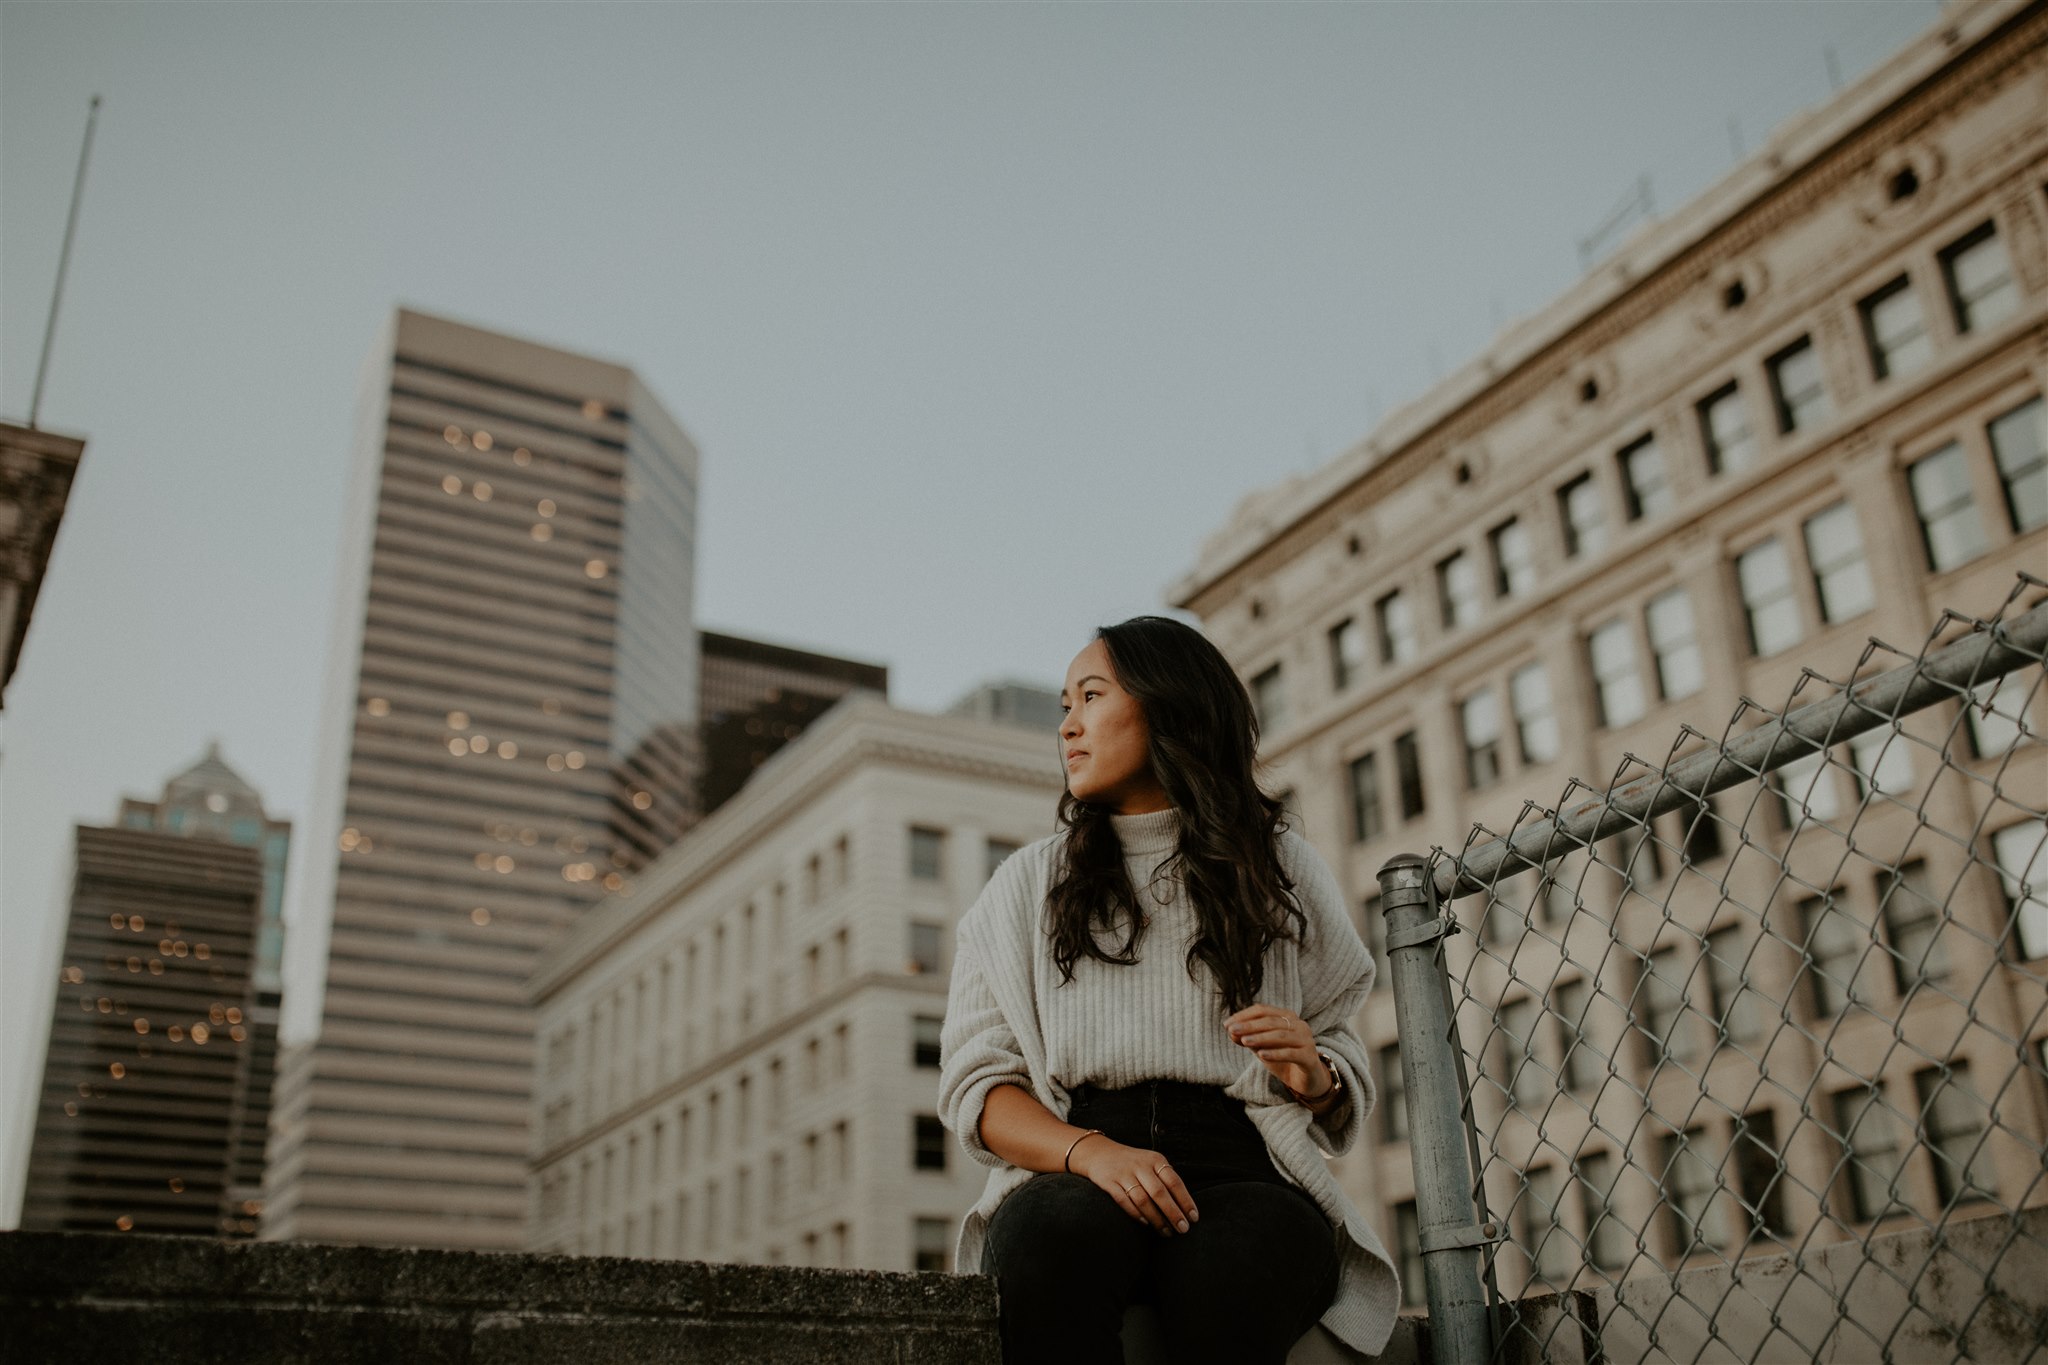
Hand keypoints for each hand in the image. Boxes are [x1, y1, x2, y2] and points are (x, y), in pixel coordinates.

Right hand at [1070, 1135, 1199, 1234]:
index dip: (1185, 1200)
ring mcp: (1123, 1174)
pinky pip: (1123, 1201)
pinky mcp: (1109, 1182)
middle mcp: (1140, 1165)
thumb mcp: (1151, 1163)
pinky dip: (1135, 1214)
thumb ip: (1166, 1180)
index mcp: (1155, 1160)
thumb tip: (1185, 1208)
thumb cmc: (1133, 1164)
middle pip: (1159, 1192)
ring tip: (1166, 1232)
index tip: (1193, 1218)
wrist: (1099, 1153)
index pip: (1174, 1181)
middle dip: (1173, 1213)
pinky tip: (1145, 1224)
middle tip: (1183, 1229)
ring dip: (1156, 1219)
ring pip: (1142, 1200)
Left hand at [1226, 1003, 1331, 1100]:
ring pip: (1281, 1035)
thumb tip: (1230, 1031)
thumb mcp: (1262, 1048)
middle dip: (1249, 1025)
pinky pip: (1291, 1053)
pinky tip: (1261, 1055)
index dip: (1244, 1016)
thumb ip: (1248, 1039)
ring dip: (1260, 1037)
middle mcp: (1299, 1025)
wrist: (1307, 1080)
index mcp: (1287, 1017)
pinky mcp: (1309, 1057)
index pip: (1263, 1010)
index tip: (1227, 1024)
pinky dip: (1275, 1053)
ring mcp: (1306, 1040)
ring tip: (1244, 1041)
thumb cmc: (1283, 1059)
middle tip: (1232, 1030)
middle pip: (1271, 1021)